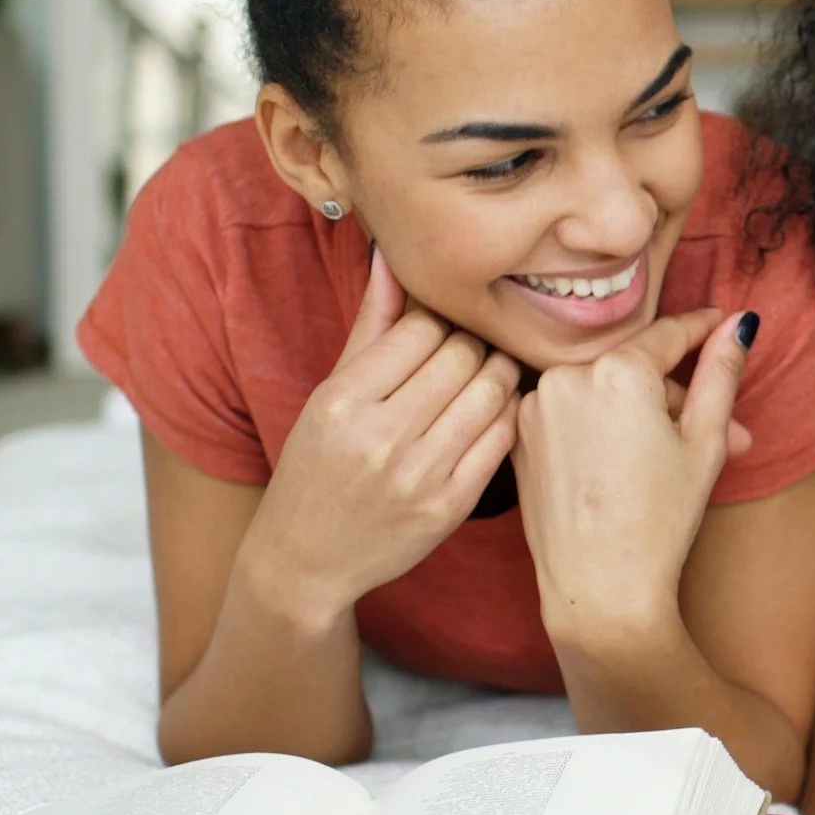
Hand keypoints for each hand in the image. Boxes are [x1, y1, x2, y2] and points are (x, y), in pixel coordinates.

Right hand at [239, 246, 520, 624]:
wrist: (306, 558)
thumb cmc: (319, 463)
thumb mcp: (330, 392)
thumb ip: (371, 325)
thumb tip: (391, 256)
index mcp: (342, 401)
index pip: (422, 328)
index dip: (441, 321)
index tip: (442, 330)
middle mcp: (378, 437)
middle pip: (461, 355)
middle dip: (474, 344)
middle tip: (473, 350)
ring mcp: (417, 475)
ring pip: (490, 391)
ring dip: (499, 373)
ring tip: (488, 373)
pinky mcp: (449, 507)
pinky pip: (502, 438)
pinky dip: (508, 415)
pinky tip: (495, 412)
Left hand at [513, 307, 755, 643]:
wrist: (600, 588)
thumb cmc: (660, 520)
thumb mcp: (706, 442)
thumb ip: (721, 372)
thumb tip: (739, 324)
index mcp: (619, 370)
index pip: (670, 333)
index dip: (702, 327)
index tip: (721, 321)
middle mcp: (568, 375)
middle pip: (635, 366)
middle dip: (676, 394)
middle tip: (720, 433)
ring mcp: (535, 406)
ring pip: (601, 388)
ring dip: (637, 410)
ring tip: (670, 458)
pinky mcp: (519, 435)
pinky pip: (570, 412)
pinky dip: (598, 426)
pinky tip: (625, 466)